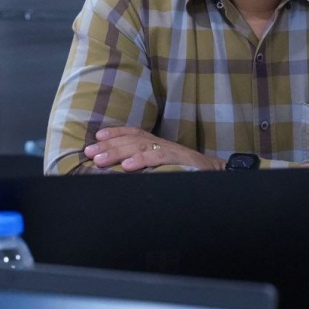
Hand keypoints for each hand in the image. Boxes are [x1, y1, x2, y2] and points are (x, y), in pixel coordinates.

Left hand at [84, 127, 225, 171]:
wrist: (219, 175)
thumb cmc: (190, 173)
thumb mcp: (166, 167)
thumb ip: (148, 166)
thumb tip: (122, 171)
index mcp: (158, 144)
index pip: (134, 134)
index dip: (115, 134)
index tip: (96, 137)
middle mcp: (163, 144)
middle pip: (132, 140)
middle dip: (108, 145)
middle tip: (89, 151)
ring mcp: (171, 151)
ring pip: (140, 147)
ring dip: (117, 152)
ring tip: (100, 159)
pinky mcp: (180, 161)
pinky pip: (158, 158)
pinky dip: (142, 161)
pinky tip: (127, 167)